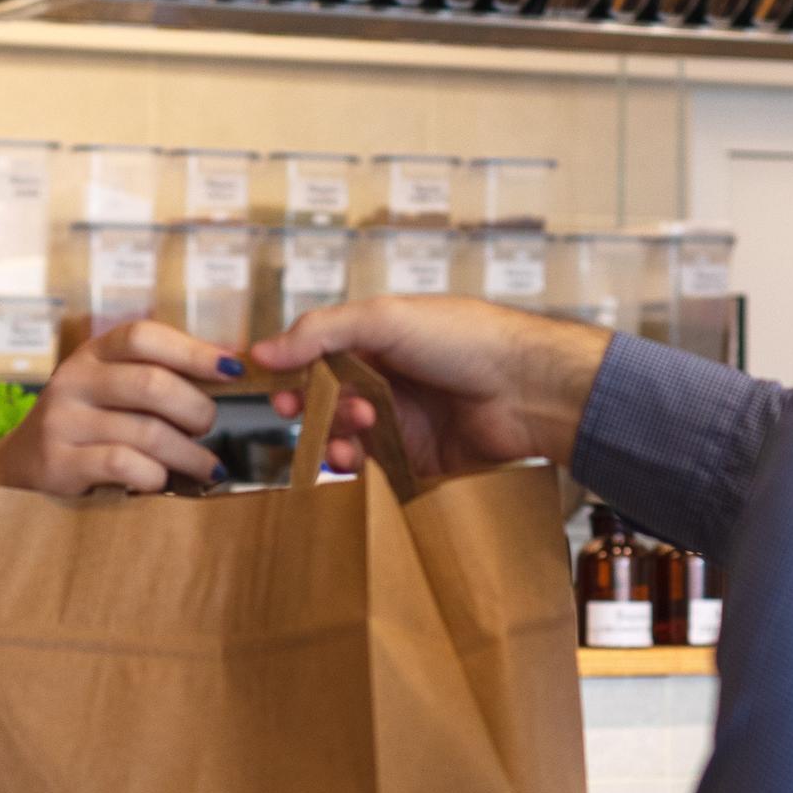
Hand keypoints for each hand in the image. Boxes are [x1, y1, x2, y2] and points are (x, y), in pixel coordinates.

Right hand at [0, 319, 240, 577]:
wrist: (17, 471)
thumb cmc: (86, 429)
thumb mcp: (111, 391)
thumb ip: (158, 377)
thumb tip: (231, 364)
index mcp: (93, 355)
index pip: (143, 337)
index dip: (192, 350)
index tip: (233, 368)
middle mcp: (74, 381)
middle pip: (152, 384)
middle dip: (196, 410)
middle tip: (209, 428)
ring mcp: (62, 421)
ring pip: (146, 432)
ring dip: (188, 454)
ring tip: (207, 467)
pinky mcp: (58, 462)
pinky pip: (123, 464)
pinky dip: (155, 475)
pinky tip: (164, 481)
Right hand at [249, 298, 611, 479]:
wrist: (530, 389)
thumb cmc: (467, 340)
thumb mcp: (386, 320)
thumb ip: (322, 332)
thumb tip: (263, 351)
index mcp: (380, 341)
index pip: (319, 358)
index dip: (293, 374)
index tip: (276, 390)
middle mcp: (389, 382)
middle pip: (328, 402)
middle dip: (313, 409)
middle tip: (307, 413)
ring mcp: (404, 423)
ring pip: (347, 439)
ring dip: (336, 437)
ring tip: (354, 430)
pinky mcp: (420, 462)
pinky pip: (375, 472)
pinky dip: (359, 470)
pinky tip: (358, 463)